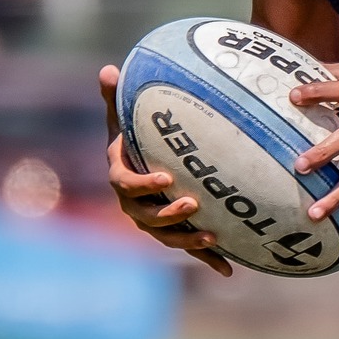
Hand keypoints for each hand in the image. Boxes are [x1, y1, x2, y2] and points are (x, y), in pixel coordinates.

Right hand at [99, 66, 230, 276]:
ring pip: (167, 237)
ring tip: (211, 236)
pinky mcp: (174, 233)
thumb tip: (108, 69)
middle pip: (147, 217)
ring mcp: (153, 222)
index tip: (165, 177)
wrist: (139, 164)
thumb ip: (115, 97)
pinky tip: (229, 270)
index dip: (144, 184)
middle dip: (169, 214)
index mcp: (121, 179)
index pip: (127, 185)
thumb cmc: (132, 137)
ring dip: (188, 239)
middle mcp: (133, 206)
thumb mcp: (123, 117)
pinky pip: (189, 249)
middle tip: (192, 204)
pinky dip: (210, 260)